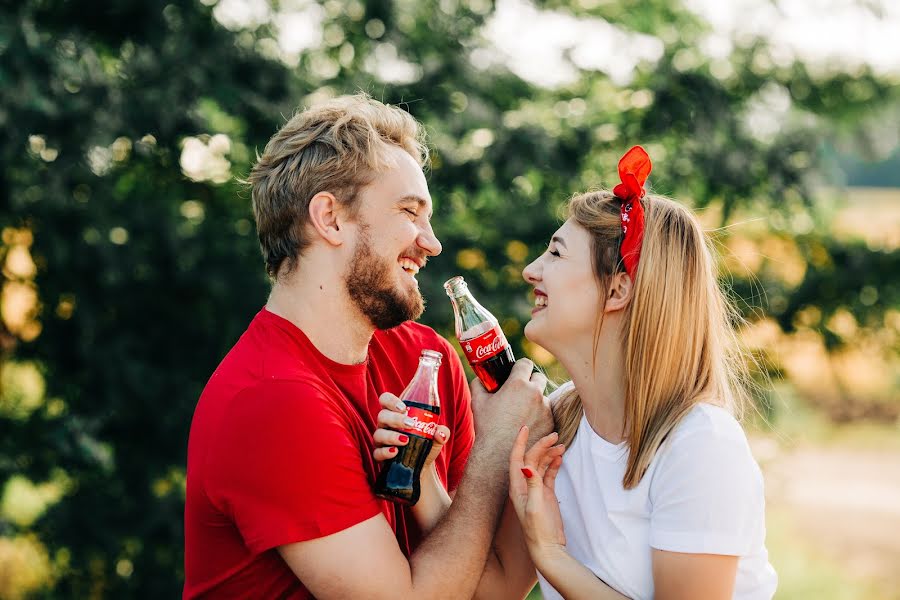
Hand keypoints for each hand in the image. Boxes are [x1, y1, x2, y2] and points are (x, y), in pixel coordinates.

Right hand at [372, 392, 450, 472]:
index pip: (385, 400)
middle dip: (395, 419)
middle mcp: (386, 425)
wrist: (422, 465)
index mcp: (396, 414)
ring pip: (379, 434)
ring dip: (392, 436)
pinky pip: (377, 453)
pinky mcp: (380, 456)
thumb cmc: (426, 444)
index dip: (390, 401)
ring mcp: (381, 441)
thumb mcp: (436, 436)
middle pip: (382, 416)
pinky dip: (385, 452)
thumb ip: (442, 432)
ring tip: (406, 440)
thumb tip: (440, 433)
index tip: (403, 407)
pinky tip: (395, 452)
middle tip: (410, 424)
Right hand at [470, 359, 551, 446]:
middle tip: (521, 390)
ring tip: (522, 412)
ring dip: (535, 400)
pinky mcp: (551, 423)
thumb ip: (479, 385)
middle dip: (531, 381)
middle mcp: (535, 393)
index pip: (525, 363)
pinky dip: (540, 415)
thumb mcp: (477, 402)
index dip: (520, 366)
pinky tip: (528, 424)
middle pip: (539, 377)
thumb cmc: (487, 427)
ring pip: (543, 396)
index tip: (517, 371)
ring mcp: (545, 409)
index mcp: (518, 384)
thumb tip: (480, 379)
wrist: (498, 455)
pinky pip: (547, 413)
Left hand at [509, 425, 566, 560]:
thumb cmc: (538, 530)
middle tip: (555, 435)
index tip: (525, 427)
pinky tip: (560, 457)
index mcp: (517, 486)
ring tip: (562, 445)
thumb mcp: (535, 506)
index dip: (520, 442)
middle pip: (531, 458)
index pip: (517, 458)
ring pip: (541, 464)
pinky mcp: (546, 494)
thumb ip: (532, 485)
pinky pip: (549, 473)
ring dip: (549, 453)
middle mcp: (524, 485)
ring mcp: (535, 489)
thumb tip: (527, 466)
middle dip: (541, 445)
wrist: (547, 548)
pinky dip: (554, 464)